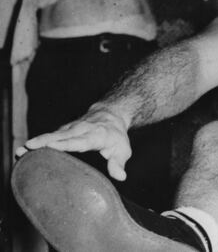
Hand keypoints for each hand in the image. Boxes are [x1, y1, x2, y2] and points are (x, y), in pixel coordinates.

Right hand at [17, 107, 132, 180]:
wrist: (110, 114)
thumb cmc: (116, 136)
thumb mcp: (123, 149)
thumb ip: (119, 163)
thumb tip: (121, 177)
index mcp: (95, 135)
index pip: (79, 140)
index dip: (65, 144)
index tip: (51, 146)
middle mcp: (80, 130)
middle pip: (60, 136)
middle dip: (43, 142)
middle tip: (27, 148)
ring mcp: (70, 129)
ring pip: (51, 135)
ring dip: (36, 142)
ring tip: (20, 151)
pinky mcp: (63, 131)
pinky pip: (49, 137)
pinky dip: (36, 142)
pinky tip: (23, 151)